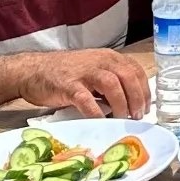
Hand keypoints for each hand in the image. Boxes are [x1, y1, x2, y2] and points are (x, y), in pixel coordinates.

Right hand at [13, 49, 150, 120]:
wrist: (33, 70)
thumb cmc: (65, 74)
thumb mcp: (93, 71)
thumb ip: (109, 82)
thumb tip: (128, 104)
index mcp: (109, 58)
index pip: (135, 70)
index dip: (144, 89)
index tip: (146, 107)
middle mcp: (100, 61)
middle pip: (127, 76)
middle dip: (137, 97)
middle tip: (138, 116)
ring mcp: (84, 73)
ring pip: (112, 84)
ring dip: (121, 103)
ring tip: (123, 119)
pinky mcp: (68, 86)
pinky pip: (86, 99)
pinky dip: (96, 112)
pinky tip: (101, 122)